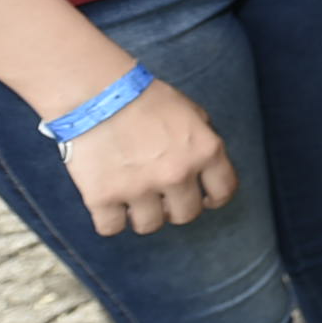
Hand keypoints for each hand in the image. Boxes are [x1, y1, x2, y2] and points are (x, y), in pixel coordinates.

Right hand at [62, 78, 237, 236]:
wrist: (97, 94)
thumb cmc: (145, 98)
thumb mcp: (191, 112)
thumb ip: (203, 141)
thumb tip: (208, 168)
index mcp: (205, 151)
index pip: (224, 191)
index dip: (214, 198)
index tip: (203, 197)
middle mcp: (177, 174)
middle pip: (186, 215)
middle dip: (175, 207)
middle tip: (161, 195)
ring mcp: (140, 188)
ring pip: (149, 226)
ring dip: (143, 215)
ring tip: (133, 198)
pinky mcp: (103, 198)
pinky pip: (111, 228)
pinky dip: (110, 220)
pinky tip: (109, 203)